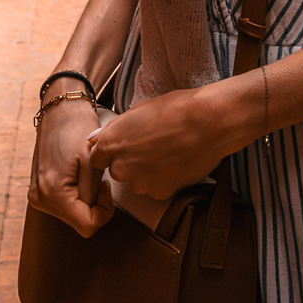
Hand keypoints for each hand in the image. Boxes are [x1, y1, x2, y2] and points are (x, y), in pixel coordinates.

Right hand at [28, 94, 114, 238]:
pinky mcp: (38, 189)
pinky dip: (75, 193)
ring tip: (87, 171)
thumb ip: (93, 192)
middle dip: (94, 203)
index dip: (104, 211)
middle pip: (78, 220)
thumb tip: (93, 212)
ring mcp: (37, 195)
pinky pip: (64, 203)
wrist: (59, 107)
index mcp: (53, 192)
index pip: (87, 226)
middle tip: (98, 176)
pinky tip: (77, 173)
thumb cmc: (77, 126)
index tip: (106, 186)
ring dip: (85, 197)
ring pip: (72, 213)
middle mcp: (40, 198)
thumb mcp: (92, 159)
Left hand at [87, 80, 259, 200]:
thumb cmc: (176, 108)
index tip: (124, 148)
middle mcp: (120, 166)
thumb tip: (94, 140)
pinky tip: (178, 163)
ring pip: (138, 181)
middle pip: (118, 170)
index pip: (97, 158)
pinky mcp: (160, 193)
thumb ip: (116, 129)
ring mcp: (139, 183)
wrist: (208, 122)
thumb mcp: (140, 110)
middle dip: (130, 161)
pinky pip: (156, 188)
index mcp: (110, 142)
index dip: (111, 152)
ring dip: (147, 172)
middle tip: (152, 145)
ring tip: (169, 152)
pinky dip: (164, 179)